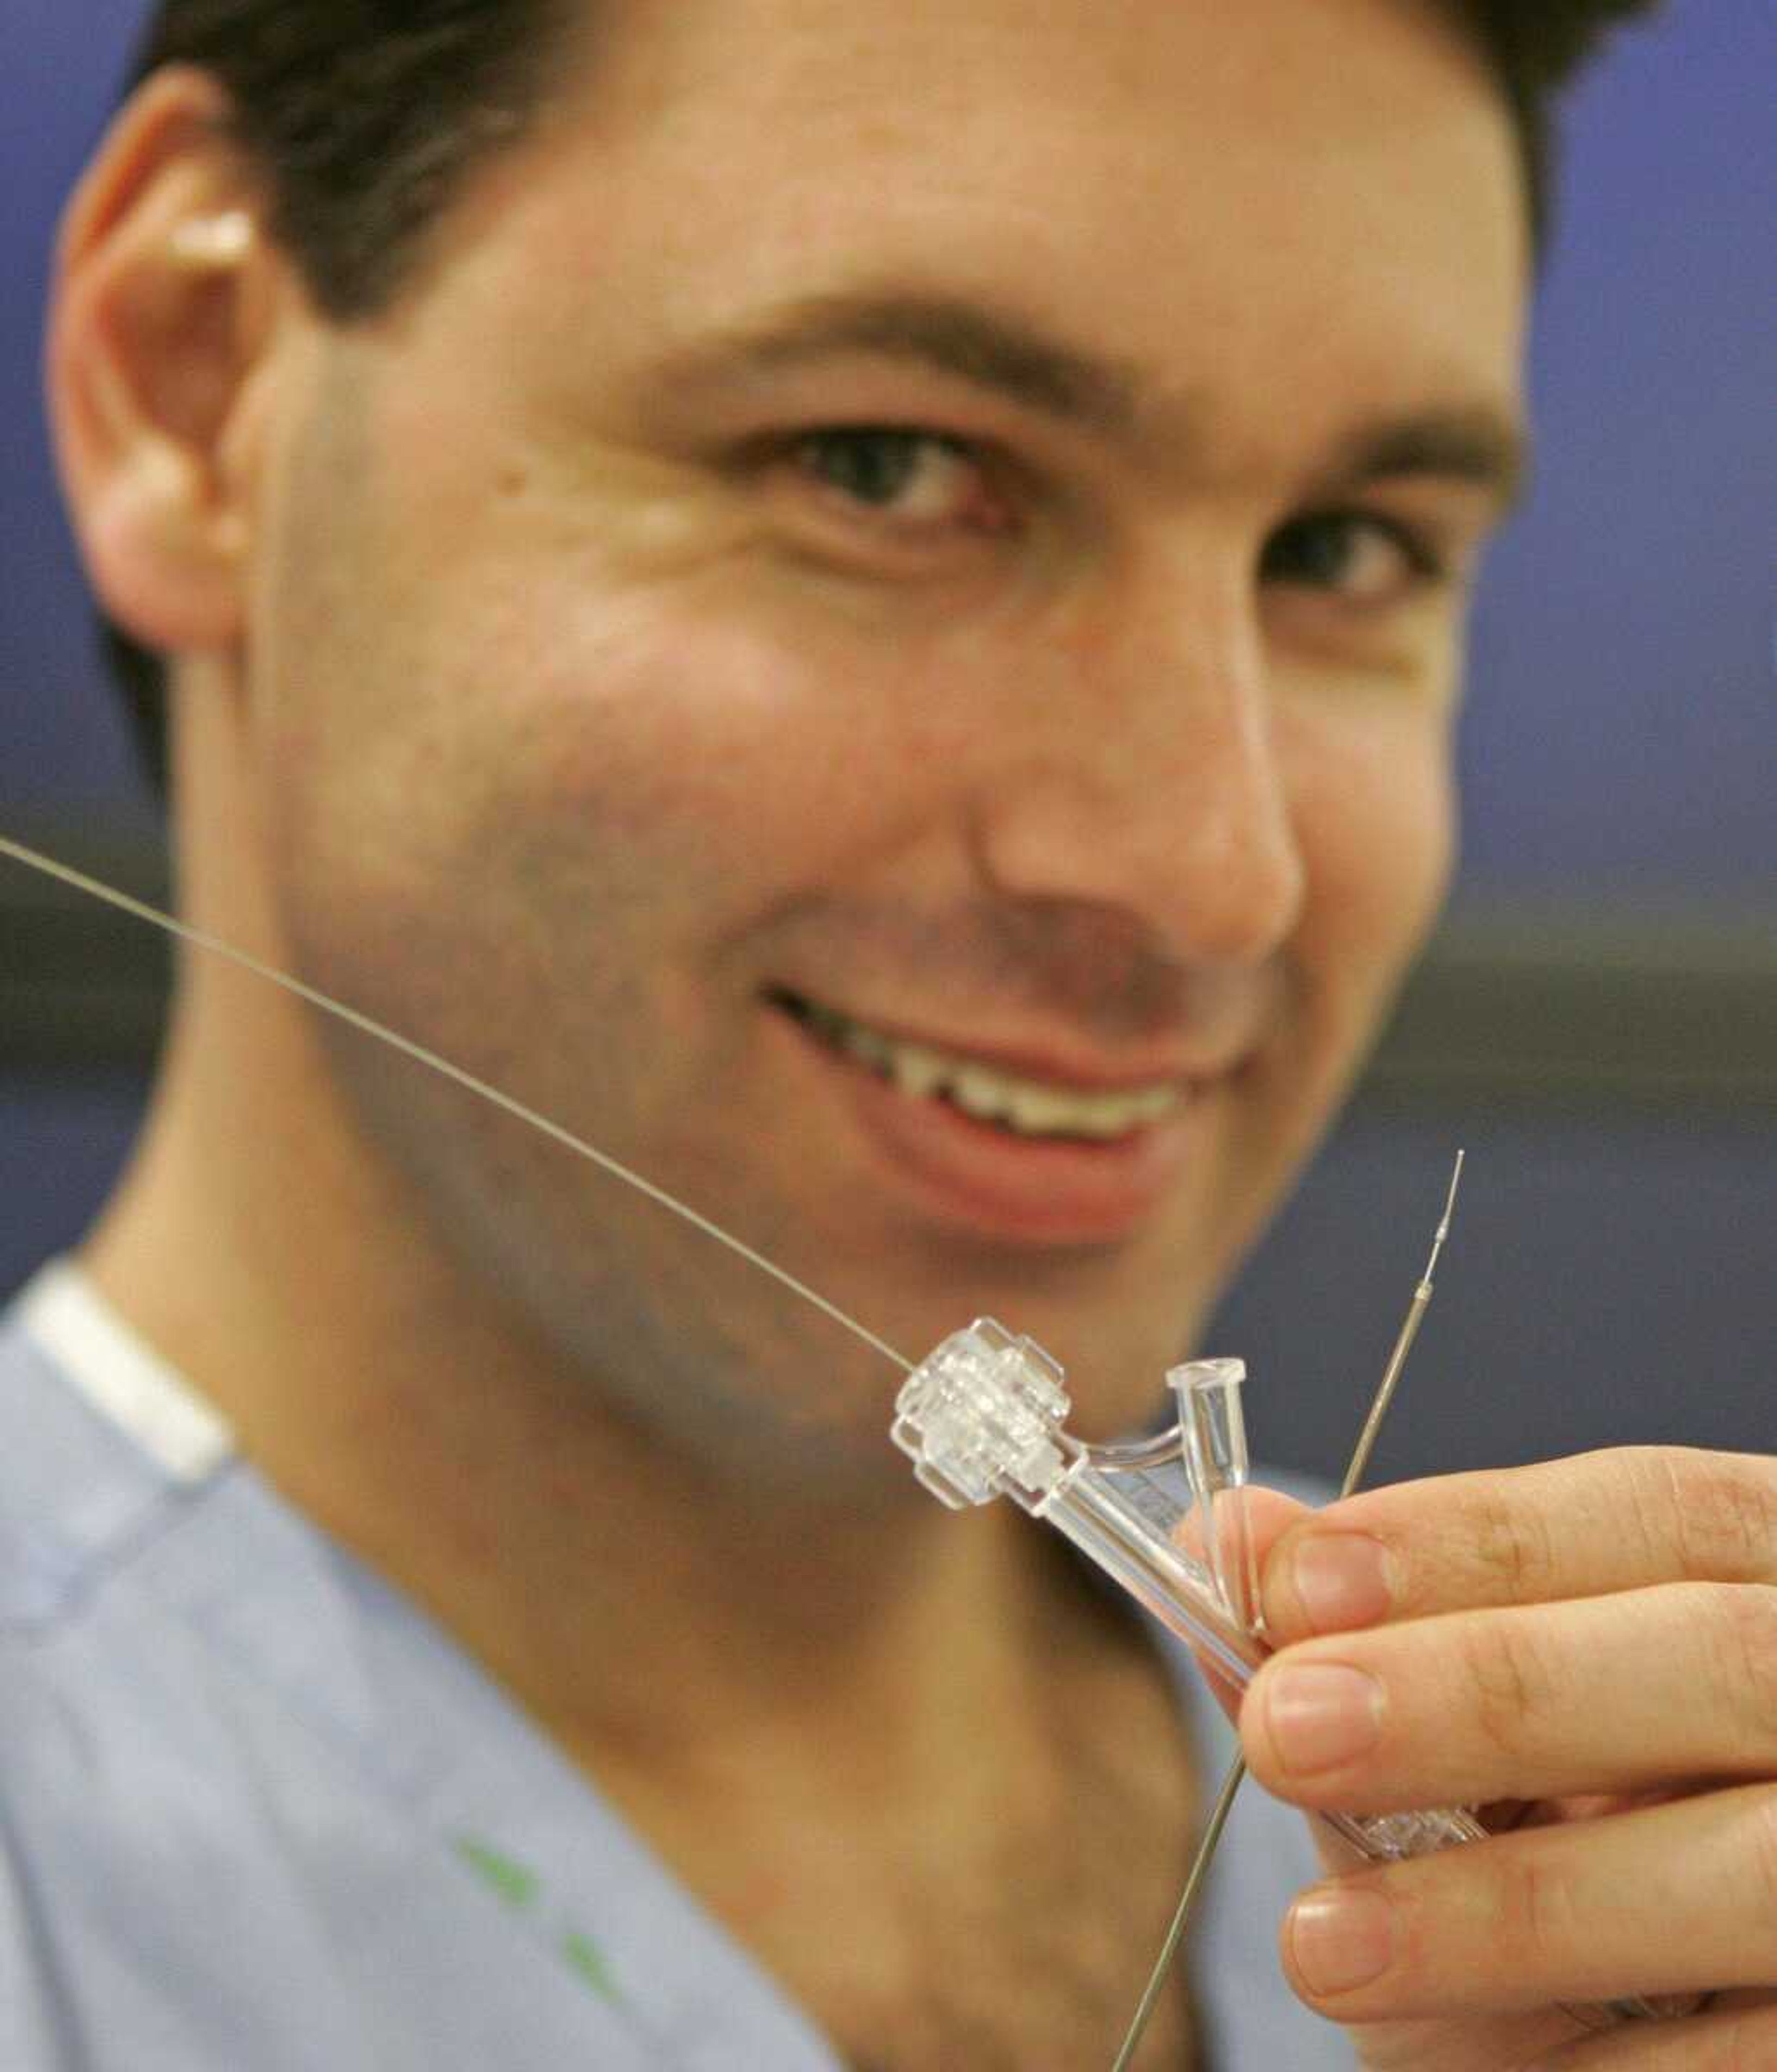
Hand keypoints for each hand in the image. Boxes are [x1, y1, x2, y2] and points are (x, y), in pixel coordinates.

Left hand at [1238, 1448, 1776, 2069]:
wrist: (1656, 2042)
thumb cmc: (1569, 1867)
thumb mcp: (1467, 1753)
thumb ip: (1367, 1650)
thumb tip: (1227, 1538)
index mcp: (1768, 1586)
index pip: (1659, 1510)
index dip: (1474, 1537)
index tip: (1295, 1582)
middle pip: (1715, 1658)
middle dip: (1485, 1689)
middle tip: (1286, 1731)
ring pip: (1756, 1866)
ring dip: (1516, 1905)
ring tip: (1322, 1945)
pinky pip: (1755, 2056)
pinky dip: (1601, 2066)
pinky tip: (1460, 2058)